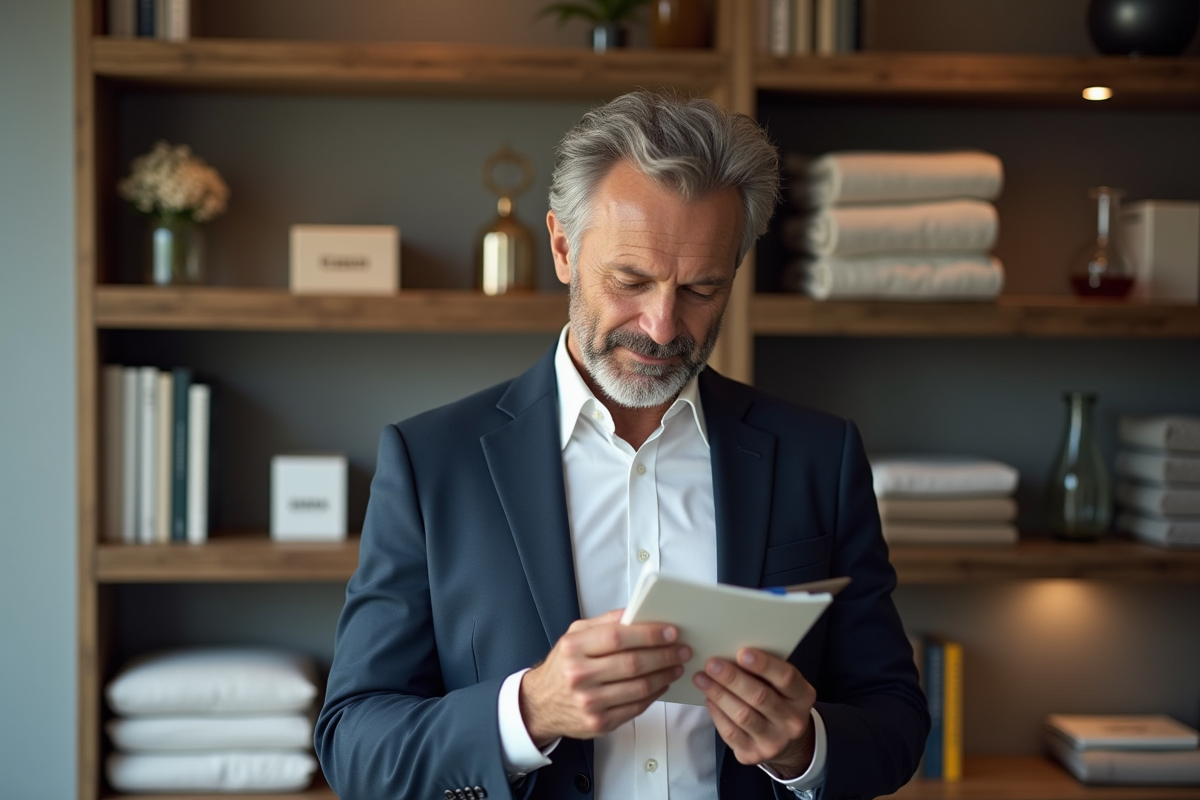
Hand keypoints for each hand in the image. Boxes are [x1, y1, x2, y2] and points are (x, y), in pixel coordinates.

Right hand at [520, 609, 691, 746]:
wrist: (541, 703)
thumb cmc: (563, 666)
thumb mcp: (575, 635)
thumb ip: (605, 621)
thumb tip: (637, 612)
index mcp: (574, 648)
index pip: (618, 637)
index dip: (649, 634)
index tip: (670, 631)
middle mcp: (579, 676)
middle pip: (633, 663)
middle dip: (664, 654)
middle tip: (681, 649)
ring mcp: (589, 702)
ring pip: (639, 687)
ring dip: (664, 675)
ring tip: (676, 666)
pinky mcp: (599, 723)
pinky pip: (636, 707)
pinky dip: (654, 694)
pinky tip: (661, 683)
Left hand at [693, 648, 816, 777]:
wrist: (785, 741)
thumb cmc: (778, 701)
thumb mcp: (782, 685)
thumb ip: (765, 672)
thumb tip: (731, 653)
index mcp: (803, 697)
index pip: (786, 678)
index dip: (764, 665)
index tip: (742, 653)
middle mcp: (792, 721)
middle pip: (760, 697)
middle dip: (732, 679)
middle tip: (712, 664)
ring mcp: (774, 741)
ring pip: (742, 716)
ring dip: (719, 694)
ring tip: (702, 678)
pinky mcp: (754, 754)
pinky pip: (730, 733)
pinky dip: (717, 713)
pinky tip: (709, 698)